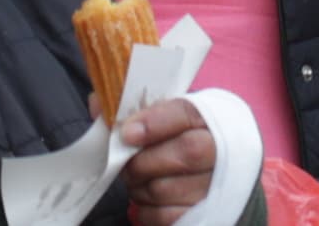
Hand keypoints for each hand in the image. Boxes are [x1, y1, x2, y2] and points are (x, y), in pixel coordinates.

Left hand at [115, 99, 217, 225]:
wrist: (213, 176)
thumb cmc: (181, 140)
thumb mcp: (166, 117)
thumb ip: (134, 109)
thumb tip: (98, 103)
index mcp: (211, 117)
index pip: (187, 113)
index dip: (156, 122)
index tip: (128, 133)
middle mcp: (221, 151)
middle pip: (184, 153)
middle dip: (143, 161)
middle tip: (126, 162)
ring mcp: (215, 187)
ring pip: (166, 188)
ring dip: (140, 186)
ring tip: (139, 179)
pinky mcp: (204, 216)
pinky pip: (164, 216)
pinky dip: (146, 209)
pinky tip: (148, 198)